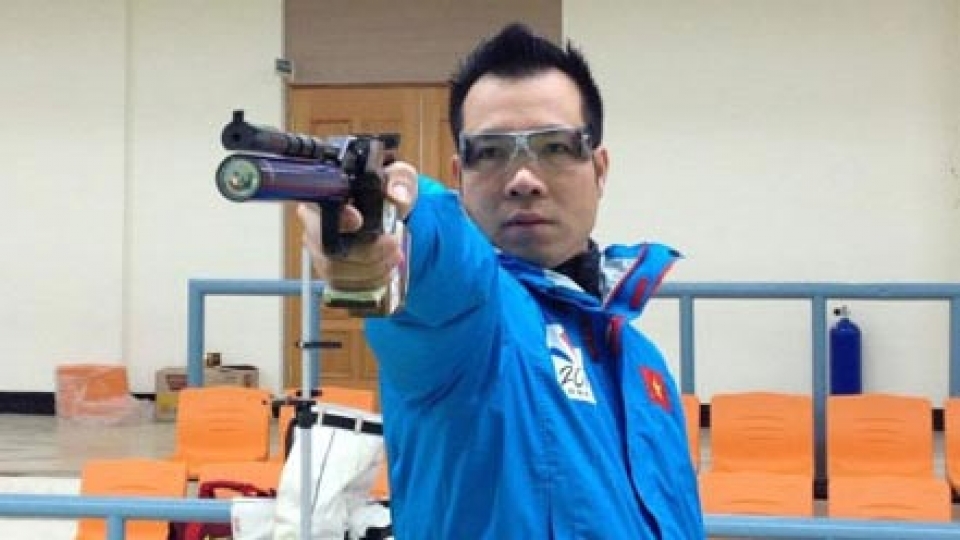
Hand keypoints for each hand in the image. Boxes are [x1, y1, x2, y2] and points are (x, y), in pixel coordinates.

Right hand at [298, 161, 418, 291]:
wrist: (390, 215)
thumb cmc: (388, 191)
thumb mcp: (398, 178)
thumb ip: (399, 181)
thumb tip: (397, 196)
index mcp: (326, 195)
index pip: (319, 208)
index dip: (337, 218)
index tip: (358, 221)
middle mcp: (314, 224)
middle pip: (326, 247)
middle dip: (365, 251)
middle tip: (393, 245)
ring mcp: (319, 251)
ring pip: (333, 270)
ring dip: (370, 269)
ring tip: (394, 258)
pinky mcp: (329, 272)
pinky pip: (341, 286)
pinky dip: (367, 283)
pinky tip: (385, 272)